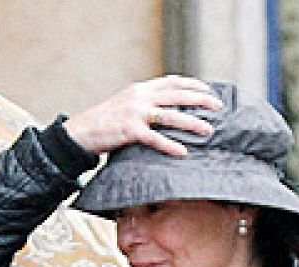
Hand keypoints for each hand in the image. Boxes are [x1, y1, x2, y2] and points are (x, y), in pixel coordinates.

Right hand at [63, 76, 220, 157]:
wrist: (81, 131)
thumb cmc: (104, 122)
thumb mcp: (126, 104)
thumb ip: (145, 103)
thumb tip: (167, 109)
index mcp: (141, 88)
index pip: (172, 81)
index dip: (193, 84)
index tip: (208, 90)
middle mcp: (140, 97)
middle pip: (177, 95)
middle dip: (201, 100)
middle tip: (218, 107)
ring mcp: (135, 113)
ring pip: (171, 116)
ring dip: (192, 123)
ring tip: (208, 130)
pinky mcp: (130, 130)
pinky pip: (155, 138)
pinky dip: (170, 145)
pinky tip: (183, 152)